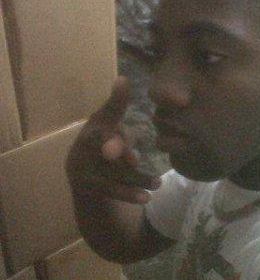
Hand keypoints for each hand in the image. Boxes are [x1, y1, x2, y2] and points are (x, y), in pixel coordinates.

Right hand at [66, 76, 160, 204]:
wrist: (83, 173)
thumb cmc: (106, 143)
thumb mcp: (115, 126)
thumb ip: (121, 115)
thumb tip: (125, 87)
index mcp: (95, 124)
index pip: (107, 110)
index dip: (116, 99)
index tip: (124, 82)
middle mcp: (84, 143)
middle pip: (101, 142)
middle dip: (115, 145)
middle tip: (129, 154)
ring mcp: (81, 166)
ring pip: (111, 170)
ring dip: (136, 178)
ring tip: (157, 183)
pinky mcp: (86, 185)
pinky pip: (110, 189)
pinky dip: (129, 193)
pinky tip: (146, 197)